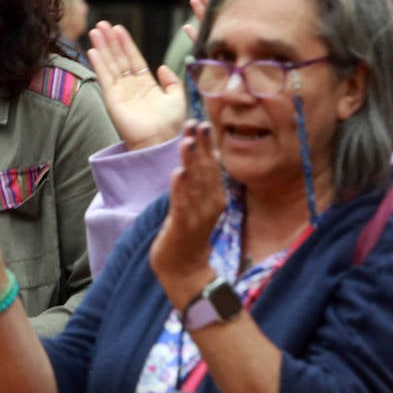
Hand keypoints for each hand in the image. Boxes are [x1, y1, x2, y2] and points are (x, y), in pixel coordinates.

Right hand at [87, 20, 186, 149]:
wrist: (160, 140)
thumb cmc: (171, 123)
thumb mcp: (177, 97)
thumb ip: (172, 81)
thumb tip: (162, 67)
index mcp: (146, 85)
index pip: (134, 59)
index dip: (126, 44)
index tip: (119, 29)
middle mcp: (131, 87)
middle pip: (118, 58)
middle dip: (110, 41)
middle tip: (102, 24)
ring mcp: (120, 92)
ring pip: (110, 64)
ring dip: (102, 47)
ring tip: (95, 30)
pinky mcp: (112, 98)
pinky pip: (104, 77)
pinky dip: (98, 63)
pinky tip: (93, 50)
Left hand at [149, 120, 225, 306]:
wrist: (184, 270)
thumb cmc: (188, 233)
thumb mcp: (196, 202)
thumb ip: (201, 180)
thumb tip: (204, 154)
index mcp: (214, 195)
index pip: (210, 165)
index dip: (206, 145)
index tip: (200, 122)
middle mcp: (210, 203)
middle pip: (205, 170)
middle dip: (199, 146)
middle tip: (195, 123)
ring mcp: (198, 215)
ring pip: (195, 184)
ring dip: (191, 162)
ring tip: (188, 141)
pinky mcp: (184, 227)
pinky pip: (183, 204)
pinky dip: (181, 188)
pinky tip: (179, 172)